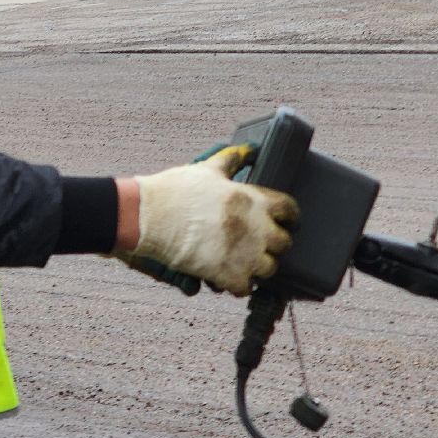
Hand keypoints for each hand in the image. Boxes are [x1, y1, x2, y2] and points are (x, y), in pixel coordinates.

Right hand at [122, 145, 296, 295]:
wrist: (147, 216)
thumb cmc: (174, 190)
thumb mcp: (207, 169)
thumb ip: (231, 160)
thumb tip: (248, 149)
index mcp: (252, 198)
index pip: (290, 209)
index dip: (289, 216)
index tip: (285, 220)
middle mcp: (255, 227)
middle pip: (284, 243)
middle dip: (273, 244)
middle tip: (258, 244)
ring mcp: (243, 253)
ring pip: (269, 268)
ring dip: (258, 267)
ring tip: (243, 263)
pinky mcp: (226, 275)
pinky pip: (245, 288)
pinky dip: (237, 285)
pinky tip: (227, 277)